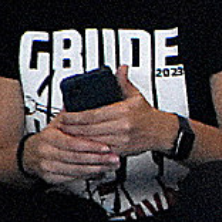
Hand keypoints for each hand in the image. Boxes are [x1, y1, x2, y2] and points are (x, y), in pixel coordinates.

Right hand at [18, 121, 121, 184]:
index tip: (106, 147)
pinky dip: (88, 176)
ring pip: (76, 170)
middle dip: (98, 159)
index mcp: (49, 137)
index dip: (91, 145)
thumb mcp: (56, 123)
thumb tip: (85, 100)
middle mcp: (47, 153)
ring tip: (112, 165)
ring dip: (96, 169)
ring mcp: (48, 166)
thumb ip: (71, 115)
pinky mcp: (51, 178)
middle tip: (114, 157)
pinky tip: (101, 173)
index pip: (72, 143)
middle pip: (76, 158)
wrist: (28, 155)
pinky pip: (72, 178)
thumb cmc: (47, 138)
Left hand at [52, 65, 175, 157]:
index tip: (64, 115)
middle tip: (60, 125)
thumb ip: (123, 83)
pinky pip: (98, 150)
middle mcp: (121, 127)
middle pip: (88, 129)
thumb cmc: (147, 116)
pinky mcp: (119, 151)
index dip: (75, 117)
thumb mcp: (135, 96)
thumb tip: (120, 70)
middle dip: (71, 128)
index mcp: (122, 112)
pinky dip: (87, 148)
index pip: (92, 115)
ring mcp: (120, 140)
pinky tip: (79, 145)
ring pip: (91, 141)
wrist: (161, 132)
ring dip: (76, 139)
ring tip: (66, 135)